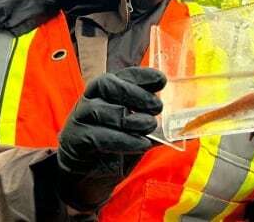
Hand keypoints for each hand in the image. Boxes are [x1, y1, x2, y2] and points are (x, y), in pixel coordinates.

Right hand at [56, 67, 165, 211]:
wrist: (87, 177)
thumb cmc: (112, 150)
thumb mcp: (136, 134)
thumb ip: (152, 126)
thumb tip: (179, 127)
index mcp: (107, 92)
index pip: (122, 75)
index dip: (141, 75)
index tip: (161, 80)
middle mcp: (91, 100)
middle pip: (108, 85)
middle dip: (135, 94)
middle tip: (157, 106)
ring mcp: (80, 118)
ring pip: (101, 110)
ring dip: (130, 119)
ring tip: (149, 126)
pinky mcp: (74, 139)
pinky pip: (98, 136)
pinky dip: (123, 140)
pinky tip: (141, 144)